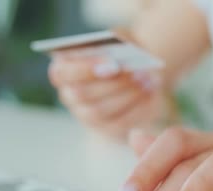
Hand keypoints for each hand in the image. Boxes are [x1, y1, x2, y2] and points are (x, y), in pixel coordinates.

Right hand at [48, 49, 164, 138]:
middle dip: (111, 84)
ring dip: (125, 96)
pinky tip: (150, 94)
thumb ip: (115, 43)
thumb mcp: (118, 40)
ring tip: (146, 81)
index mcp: (63, 71)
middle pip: (82, 94)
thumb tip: (118, 57)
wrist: (137, 69)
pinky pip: (119, 123)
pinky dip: (136, 108)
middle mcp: (69, 96)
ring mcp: (86, 115)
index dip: (85, 69)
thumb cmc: (122, 51)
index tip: (111, 63)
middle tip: (135, 72)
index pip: (62, 74)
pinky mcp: (106, 128)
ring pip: (100, 111)